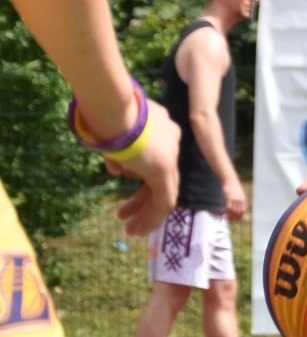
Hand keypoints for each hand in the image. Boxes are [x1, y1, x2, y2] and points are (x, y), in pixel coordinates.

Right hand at [108, 99, 179, 238]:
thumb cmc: (105, 113)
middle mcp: (171, 140)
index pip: (154, 156)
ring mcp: (169, 155)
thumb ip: (120, 148)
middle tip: (124, 215)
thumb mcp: (113, 131)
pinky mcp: (164, 170)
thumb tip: (120, 166)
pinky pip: (164, 200)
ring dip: (146, 214)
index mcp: (162, 127)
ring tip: (131, 230)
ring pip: (164, 192)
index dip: (138, 173)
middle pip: (160, 177)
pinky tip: (138, 230)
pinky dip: (152, 217)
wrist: (113, 106)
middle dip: (142, 199)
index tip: (124, 183)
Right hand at [223, 178, 247, 221]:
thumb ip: (239, 201)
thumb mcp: (239, 194)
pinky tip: (224, 214)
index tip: (236, 220)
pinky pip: (228, 208)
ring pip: (233, 211)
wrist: (230, 180)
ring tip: (227, 219)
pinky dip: (226, 212)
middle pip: (238, 213)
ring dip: (230, 216)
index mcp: (243, 200)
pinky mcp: (229, 198)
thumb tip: (237, 207)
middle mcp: (240, 200)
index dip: (240, 217)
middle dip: (235, 218)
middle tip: (231, 221)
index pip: (243, 211)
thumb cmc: (234, 187)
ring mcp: (235, 200)